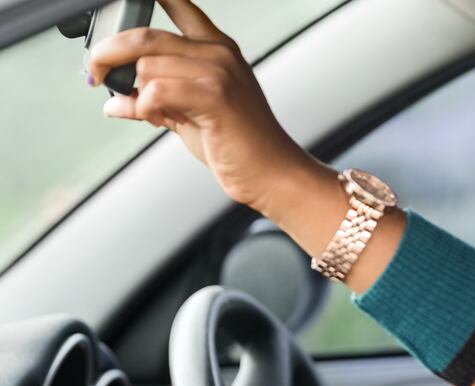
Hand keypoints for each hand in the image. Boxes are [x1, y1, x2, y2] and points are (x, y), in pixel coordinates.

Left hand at [88, 0, 322, 214]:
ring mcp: (218, 72)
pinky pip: (156, 91)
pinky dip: (145, 108)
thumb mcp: (187, 116)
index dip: (153, 0)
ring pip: (147, 67)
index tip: (121, 5)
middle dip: (108, 55)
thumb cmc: (236, 145)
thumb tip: (113, 99)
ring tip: (150, 113)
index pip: (179, 5)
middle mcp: (218, 54)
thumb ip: (154, 99)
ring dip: (136, 93)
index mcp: (216, 50)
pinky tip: (156, 120)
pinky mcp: (214, 95)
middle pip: (145, 36)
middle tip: (97, 75)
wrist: (271, 173)